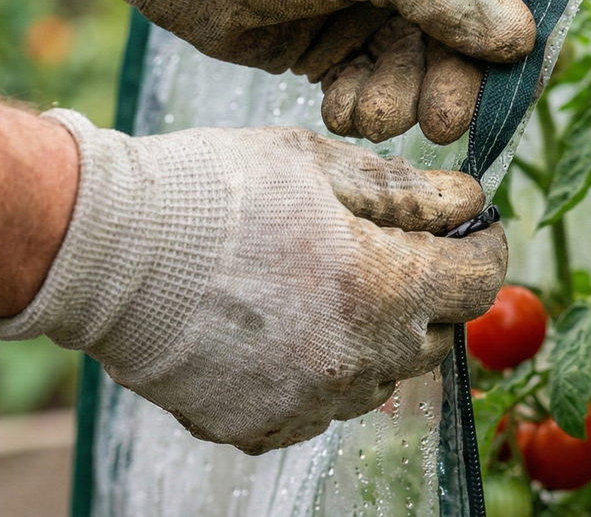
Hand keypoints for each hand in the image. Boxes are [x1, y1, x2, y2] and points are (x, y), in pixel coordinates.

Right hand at [0, 110, 507, 454]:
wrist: (106, 250)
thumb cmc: (215, 190)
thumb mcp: (319, 164)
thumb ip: (407, 191)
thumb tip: (469, 200)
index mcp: (385, 288)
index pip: (479, 282)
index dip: (483, 247)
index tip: (472, 227)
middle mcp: (359, 360)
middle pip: (434, 336)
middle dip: (429, 292)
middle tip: (395, 248)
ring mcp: (310, 403)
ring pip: (379, 376)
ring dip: (374, 335)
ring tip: (325, 284)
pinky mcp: (260, 427)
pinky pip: (319, 405)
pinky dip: (318, 370)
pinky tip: (283, 326)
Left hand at [31, 0, 535, 142]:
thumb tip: (520, 37)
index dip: (506, 21)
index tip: (506, 74)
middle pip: (463, 25)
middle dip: (450, 74)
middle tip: (444, 124)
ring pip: (419, 62)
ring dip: (402, 96)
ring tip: (367, 116)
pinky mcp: (334, 39)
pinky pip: (375, 82)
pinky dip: (366, 103)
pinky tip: (341, 110)